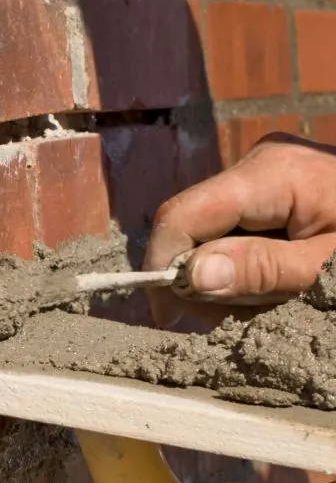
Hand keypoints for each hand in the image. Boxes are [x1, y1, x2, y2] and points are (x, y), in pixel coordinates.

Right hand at [144, 134, 335, 327]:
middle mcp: (260, 162)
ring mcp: (269, 172)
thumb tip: (188, 276)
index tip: (167, 318)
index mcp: (272, 172)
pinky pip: (239, 229)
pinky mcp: (278, 187)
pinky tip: (274, 283)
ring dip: (226, 276)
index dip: (162, 265)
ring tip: (267, 302)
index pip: (182, 214)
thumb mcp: (331, 269)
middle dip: (200, 277)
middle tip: (230, 321)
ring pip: (213, 232)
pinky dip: (246, 264)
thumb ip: (262, 271)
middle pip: (194, 224)